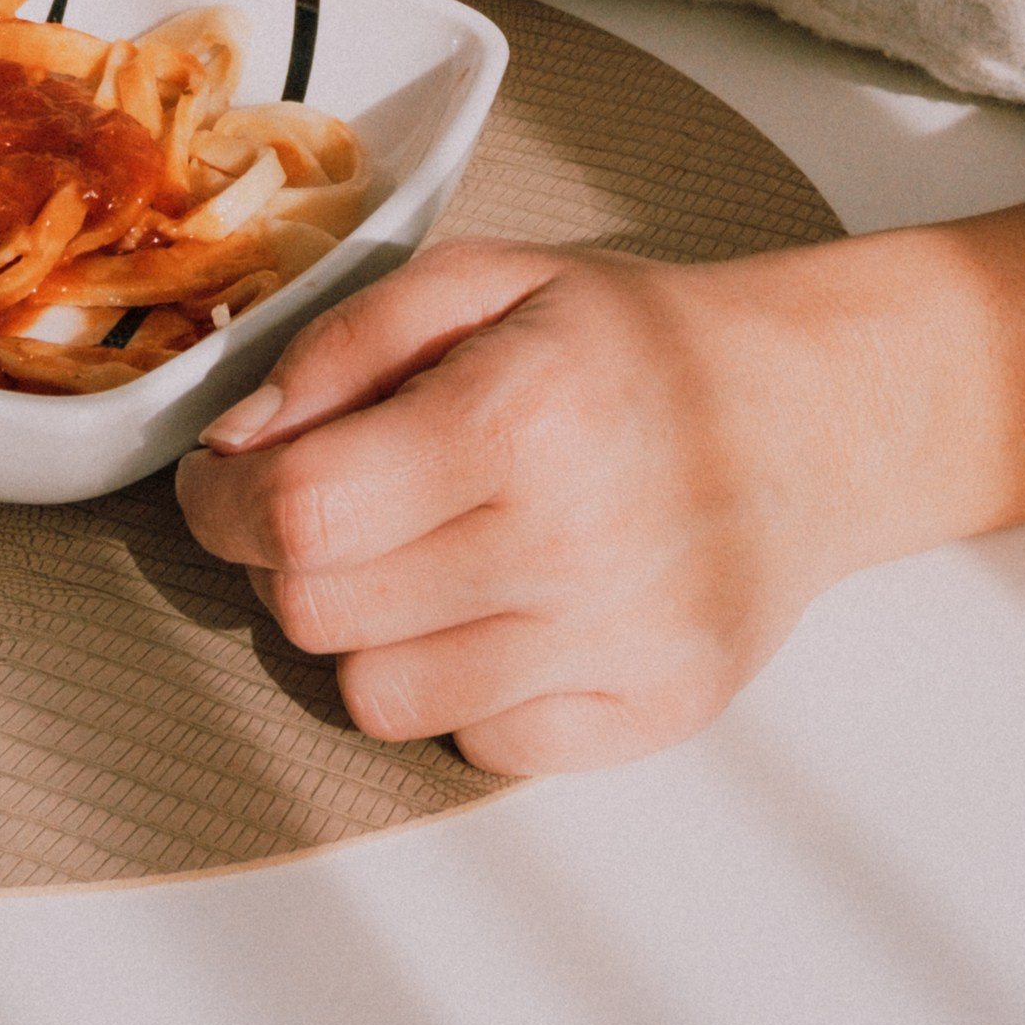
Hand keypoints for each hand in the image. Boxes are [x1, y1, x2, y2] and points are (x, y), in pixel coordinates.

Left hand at [175, 233, 856, 776]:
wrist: (802, 418)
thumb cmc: (629, 345)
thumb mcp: (481, 280)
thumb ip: (341, 345)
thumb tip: (236, 441)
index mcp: (519, 417)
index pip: (302, 510)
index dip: (224, 503)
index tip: (222, 483)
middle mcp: (568, 544)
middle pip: (319, 614)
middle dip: (285, 560)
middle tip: (324, 509)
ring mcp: (614, 645)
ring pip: (379, 698)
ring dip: (367, 631)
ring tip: (421, 557)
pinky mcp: (647, 715)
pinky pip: (475, 743)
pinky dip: (459, 688)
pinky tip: (500, 610)